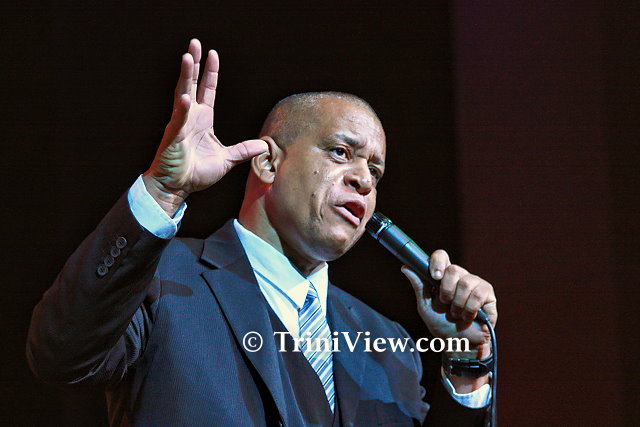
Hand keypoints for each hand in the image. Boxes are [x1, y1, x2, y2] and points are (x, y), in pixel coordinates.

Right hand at [144, 39, 267, 215]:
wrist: (176, 187)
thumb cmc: (196, 173)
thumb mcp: (227, 160)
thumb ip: (244, 150)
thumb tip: (264, 145)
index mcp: (202, 119)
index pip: (207, 90)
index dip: (210, 72)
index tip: (212, 54)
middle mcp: (190, 117)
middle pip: (192, 84)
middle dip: (194, 63)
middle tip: (195, 43)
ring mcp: (180, 124)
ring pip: (183, 94)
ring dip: (185, 76)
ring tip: (187, 57)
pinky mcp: (174, 136)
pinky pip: (179, 120)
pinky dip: (183, 109)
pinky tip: (187, 97)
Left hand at [401, 250, 496, 359]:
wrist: (458, 344)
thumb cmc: (441, 324)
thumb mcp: (425, 306)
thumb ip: (418, 286)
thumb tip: (405, 267)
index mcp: (444, 276)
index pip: (442, 256)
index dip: (438, 262)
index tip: (434, 277)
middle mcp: (461, 276)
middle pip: (453, 269)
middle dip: (446, 291)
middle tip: (445, 304)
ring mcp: (476, 283)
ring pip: (466, 283)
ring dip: (458, 305)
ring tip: (457, 314)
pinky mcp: (488, 294)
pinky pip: (478, 295)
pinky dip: (470, 310)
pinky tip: (469, 317)